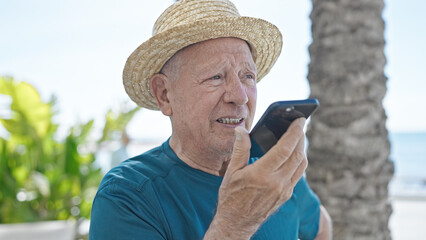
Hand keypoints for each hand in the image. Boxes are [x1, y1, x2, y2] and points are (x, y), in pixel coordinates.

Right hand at [204, 118, 307, 238]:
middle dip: (301, 137)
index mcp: (262, 174)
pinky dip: (298, 161)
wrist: (236, 223)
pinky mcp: (286, 195)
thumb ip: (240, 149)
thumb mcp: (232, 172)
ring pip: (301, 165)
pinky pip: (297, 175)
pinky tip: (292, 155)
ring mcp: (283, 190)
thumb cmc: (231, 197)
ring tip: (298, 137)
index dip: (294, 132)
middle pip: (297, 155)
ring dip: (302, 149)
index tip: (299, 120)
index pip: (284, 149)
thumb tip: (241, 130)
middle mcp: (277, 182)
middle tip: (300, 125)